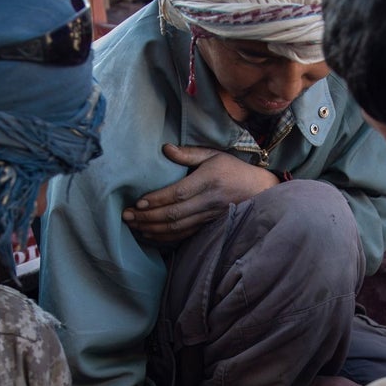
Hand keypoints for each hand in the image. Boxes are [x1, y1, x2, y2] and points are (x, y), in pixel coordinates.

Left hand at [121, 144, 280, 241]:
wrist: (258, 190)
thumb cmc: (233, 169)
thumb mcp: (213, 154)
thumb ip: (188, 153)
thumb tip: (165, 148)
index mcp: (209, 180)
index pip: (179, 193)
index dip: (158, 199)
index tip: (139, 202)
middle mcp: (209, 201)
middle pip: (174, 214)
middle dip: (148, 217)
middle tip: (127, 216)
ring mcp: (209, 216)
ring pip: (177, 228)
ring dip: (153, 229)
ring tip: (133, 226)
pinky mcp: (208, 226)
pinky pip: (184, 235)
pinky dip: (165, 237)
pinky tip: (149, 234)